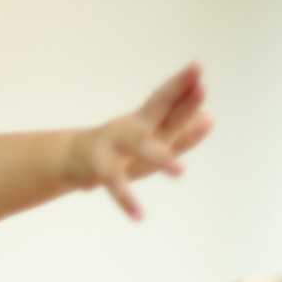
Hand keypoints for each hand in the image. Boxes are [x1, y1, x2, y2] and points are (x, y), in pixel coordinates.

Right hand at [68, 64, 212, 219]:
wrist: (72, 158)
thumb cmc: (118, 148)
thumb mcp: (151, 139)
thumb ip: (181, 132)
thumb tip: (210, 118)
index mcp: (146, 119)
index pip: (168, 97)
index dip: (184, 83)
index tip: (199, 66)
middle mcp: (132, 125)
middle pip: (159, 109)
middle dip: (180, 102)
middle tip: (202, 89)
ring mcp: (113, 143)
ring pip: (138, 145)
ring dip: (160, 156)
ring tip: (181, 172)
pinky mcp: (98, 167)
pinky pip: (115, 183)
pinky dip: (126, 199)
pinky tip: (139, 215)